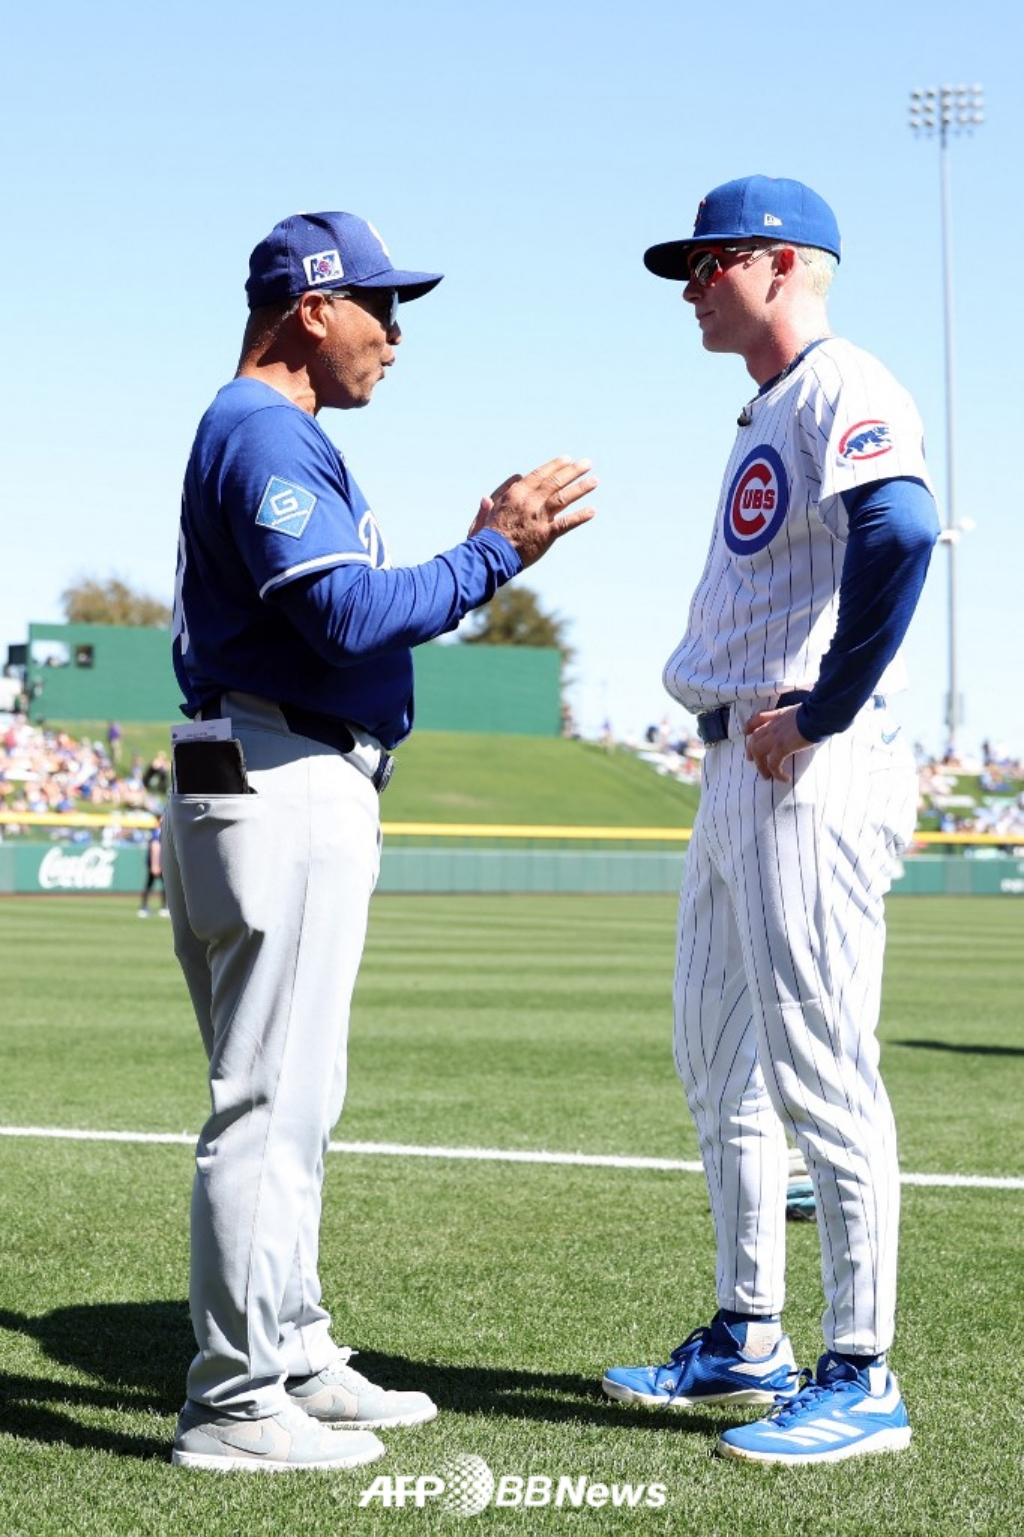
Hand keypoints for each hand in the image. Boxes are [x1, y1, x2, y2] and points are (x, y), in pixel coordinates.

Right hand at [468, 456, 596, 567]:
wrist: (490, 555)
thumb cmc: (486, 536)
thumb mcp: (487, 513)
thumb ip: (494, 501)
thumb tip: (501, 488)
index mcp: (516, 493)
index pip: (539, 475)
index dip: (555, 466)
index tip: (567, 459)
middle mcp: (530, 501)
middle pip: (555, 481)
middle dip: (573, 471)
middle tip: (587, 463)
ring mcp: (539, 517)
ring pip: (564, 497)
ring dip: (581, 488)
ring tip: (594, 480)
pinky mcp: (546, 534)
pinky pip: (566, 523)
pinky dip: (580, 516)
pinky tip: (592, 511)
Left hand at [743, 705, 812, 782]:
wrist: (820, 714)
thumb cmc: (818, 713)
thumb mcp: (803, 712)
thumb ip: (798, 719)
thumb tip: (806, 726)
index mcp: (779, 715)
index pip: (759, 718)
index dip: (750, 725)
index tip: (746, 732)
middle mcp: (773, 725)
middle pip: (755, 738)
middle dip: (750, 750)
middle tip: (751, 760)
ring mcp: (775, 736)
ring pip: (758, 752)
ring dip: (760, 766)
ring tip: (766, 776)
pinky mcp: (781, 747)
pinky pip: (773, 764)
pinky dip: (777, 773)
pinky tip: (784, 779)